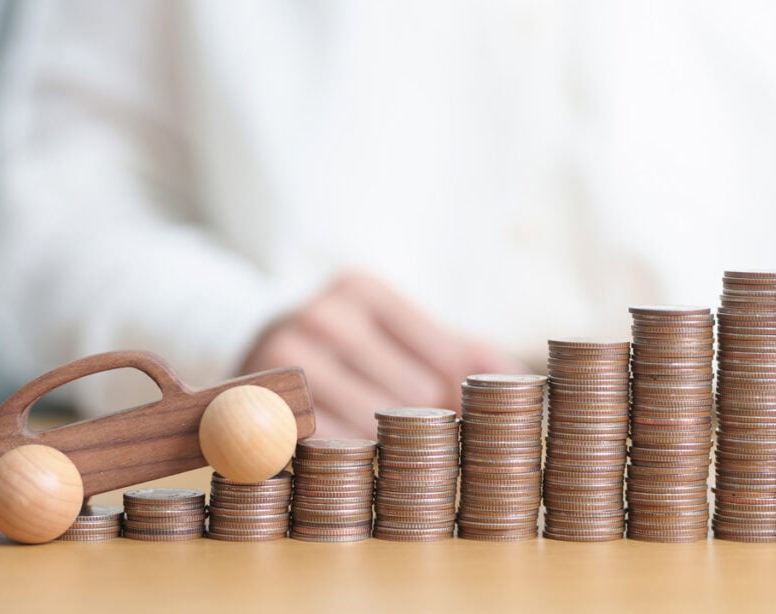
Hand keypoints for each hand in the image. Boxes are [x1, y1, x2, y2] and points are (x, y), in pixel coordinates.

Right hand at [240, 271, 524, 437]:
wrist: (254, 347)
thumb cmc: (350, 345)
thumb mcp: (398, 333)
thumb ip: (461, 351)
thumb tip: (521, 379)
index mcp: (365, 289)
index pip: (445, 356)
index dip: (462, 394)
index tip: (462, 414)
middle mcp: (323, 315)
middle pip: (415, 394)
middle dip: (427, 420)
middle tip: (422, 433)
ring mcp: (287, 358)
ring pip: (374, 423)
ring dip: (389, 443)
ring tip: (385, 440)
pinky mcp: (264, 402)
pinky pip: (331, 445)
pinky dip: (349, 455)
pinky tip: (353, 451)